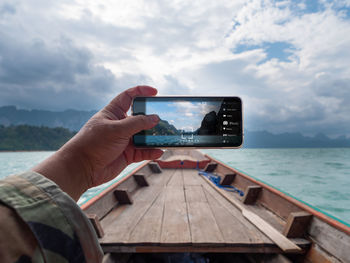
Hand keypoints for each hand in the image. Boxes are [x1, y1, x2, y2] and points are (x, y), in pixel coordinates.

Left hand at [33, 86, 162, 200]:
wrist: (82, 168)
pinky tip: (159, 152)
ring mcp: (124, 140)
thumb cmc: (94, 143)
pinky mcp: (127, 154)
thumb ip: (138, 123)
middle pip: (140, 118)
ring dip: (154, 137)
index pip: (129, 97)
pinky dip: (151, 152)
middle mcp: (120, 125)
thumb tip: (155, 118)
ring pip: (144, 136)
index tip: (155, 92)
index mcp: (114, 113)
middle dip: (153, 118)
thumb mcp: (117, 129)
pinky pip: (143, 152)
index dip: (141, 92)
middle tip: (166, 118)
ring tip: (166, 137)